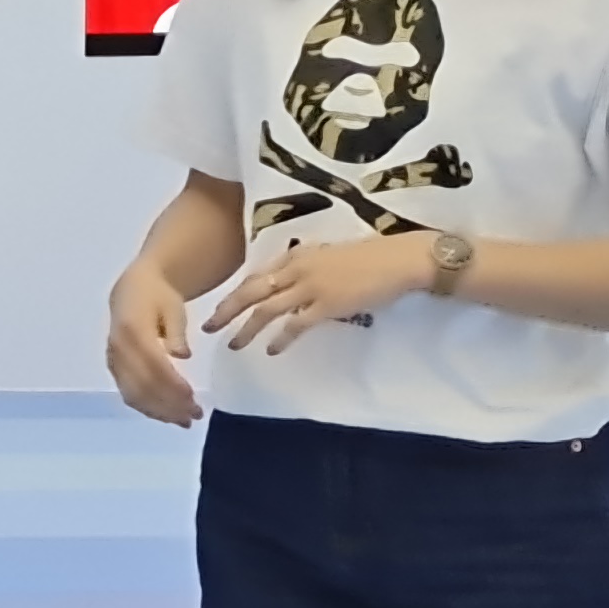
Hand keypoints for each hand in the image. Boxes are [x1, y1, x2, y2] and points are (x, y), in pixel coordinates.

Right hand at [100, 257, 205, 427]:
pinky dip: (146, 408)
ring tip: (184, 421)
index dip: (172, 385)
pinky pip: (127, 392)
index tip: (194, 399)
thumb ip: (176, 331)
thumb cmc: (159, 296)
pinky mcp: (114, 367)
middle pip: (142, 384)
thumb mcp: (174, 307)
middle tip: (196, 415)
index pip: (152, 364)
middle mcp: (118, 348)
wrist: (134, 289)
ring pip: (133, 393)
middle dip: (169, 404)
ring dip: (159, 411)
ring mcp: (113, 359)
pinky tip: (165, 415)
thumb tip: (182, 355)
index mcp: (132, 330)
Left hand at [205, 229, 435, 358]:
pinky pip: (295, 325)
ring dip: (246, 329)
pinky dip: (281, 338)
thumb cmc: (370, 258)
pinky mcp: (327, 304)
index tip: (222, 307)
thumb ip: (306, 269)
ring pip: (266, 310)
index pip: (256, 275)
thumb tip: (289, 287)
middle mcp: (297, 269)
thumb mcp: (329, 256)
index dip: (236, 293)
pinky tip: (272, 350)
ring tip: (234, 345)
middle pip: (251, 291)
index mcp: (297, 256)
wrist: (399, 259)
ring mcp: (310, 287)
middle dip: (227, 310)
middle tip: (208, 328)